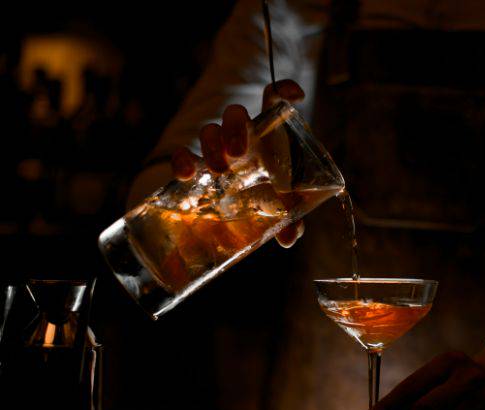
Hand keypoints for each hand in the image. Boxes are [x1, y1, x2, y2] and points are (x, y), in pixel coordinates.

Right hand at [170, 79, 305, 247]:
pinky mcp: (195, 166)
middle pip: (235, 115)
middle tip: (237, 154)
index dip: (283, 91)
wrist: (238, 211)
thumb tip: (289, 236)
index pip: (273, 101)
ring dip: (211, 146)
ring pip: (209, 132)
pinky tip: (186, 174)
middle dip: (234, 129)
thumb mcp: (281, 204)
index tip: (295, 96)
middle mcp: (241, 136)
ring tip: (217, 171)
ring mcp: (217, 149)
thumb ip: (290, 215)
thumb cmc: (267, 197)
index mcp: (268, 134)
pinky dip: (181, 161)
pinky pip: (182, 154)